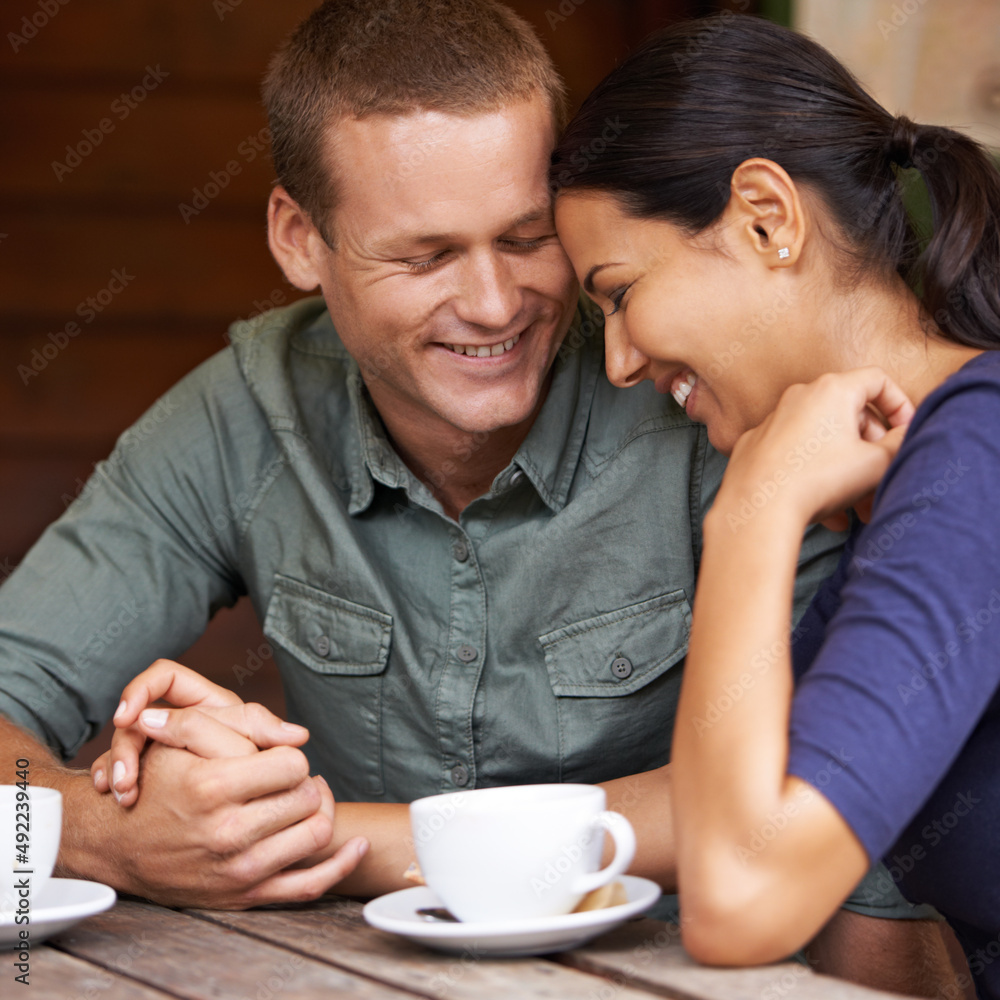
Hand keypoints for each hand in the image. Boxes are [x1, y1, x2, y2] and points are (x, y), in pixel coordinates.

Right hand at [92, 659, 305, 806]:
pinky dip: (108, 780)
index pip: (163, 675)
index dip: (143, 688)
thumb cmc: (247, 764)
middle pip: (136, 717)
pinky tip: (111, 797)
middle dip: (127, 744)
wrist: (225, 804)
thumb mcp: (252, 743)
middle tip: (124, 776)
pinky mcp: (141, 769)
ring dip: (117, 767)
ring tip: (121, 793)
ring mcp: (153, 743)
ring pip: (122, 744)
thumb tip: (299, 736)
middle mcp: (174, 718)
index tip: (130, 716)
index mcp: (201, 703)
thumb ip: (266, 733)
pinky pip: (113, 769)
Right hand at [98, 738, 366, 907]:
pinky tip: (356, 845)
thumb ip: (235, 722)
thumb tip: (300, 733)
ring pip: (315, 834)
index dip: (288, 757)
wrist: (116, 845)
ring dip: (318, 811)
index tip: (274, 759)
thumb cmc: (154, 785)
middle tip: (289, 779)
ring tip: (302, 800)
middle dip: (303, 783)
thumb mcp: (179, 741)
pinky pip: (310, 886)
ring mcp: (239, 869)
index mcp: (213, 787)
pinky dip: (341, 865)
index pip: (292, 764)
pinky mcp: (246, 895)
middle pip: (306, 798)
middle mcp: (228, 832)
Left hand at [719, 368, 914, 528]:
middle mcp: (799, 396)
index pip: (878, 380)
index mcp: (832, 390)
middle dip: (872, 448)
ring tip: (859, 506)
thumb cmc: (819, 481)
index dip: (900, 405)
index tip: (906, 433)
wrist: (758, 508)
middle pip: (849, 413)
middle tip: (883, 478)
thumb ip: (901, 443)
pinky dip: (814, 472)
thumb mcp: (877, 464)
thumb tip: (907, 434)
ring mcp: (773, 419)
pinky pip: (795, 453)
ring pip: (822, 438)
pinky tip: (826, 509)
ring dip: (846, 467)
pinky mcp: (755, 445)